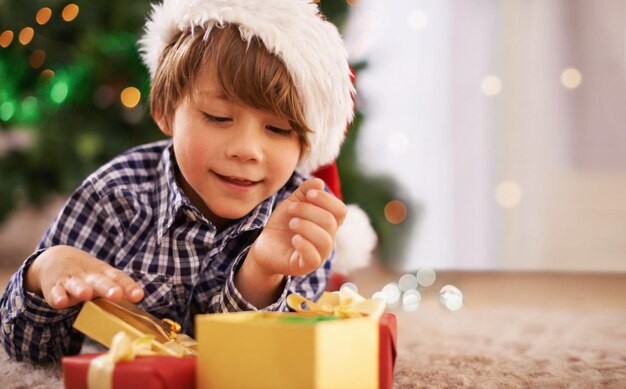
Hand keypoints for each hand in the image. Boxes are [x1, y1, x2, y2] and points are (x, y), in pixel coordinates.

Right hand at [25, 245, 143, 308]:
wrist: (54, 258)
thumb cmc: (87, 274)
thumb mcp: (103, 277)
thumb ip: (119, 289)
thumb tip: (138, 304)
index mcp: (104, 273)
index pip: (119, 278)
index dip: (129, 287)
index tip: (138, 296)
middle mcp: (89, 276)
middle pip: (99, 281)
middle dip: (108, 288)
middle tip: (116, 294)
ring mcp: (71, 280)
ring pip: (76, 284)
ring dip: (81, 289)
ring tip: (86, 294)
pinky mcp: (54, 287)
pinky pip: (55, 292)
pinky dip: (57, 296)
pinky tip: (61, 302)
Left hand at [250, 178, 346, 276]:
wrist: (265, 246)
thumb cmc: (282, 225)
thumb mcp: (292, 203)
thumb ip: (305, 191)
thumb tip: (319, 182)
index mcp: (328, 224)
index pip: (340, 211)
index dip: (327, 199)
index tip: (309, 194)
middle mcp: (328, 239)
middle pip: (330, 221)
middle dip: (307, 210)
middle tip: (291, 209)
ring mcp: (319, 254)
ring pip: (324, 239)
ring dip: (305, 225)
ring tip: (291, 223)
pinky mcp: (306, 266)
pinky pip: (313, 256)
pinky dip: (303, 243)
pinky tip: (293, 238)